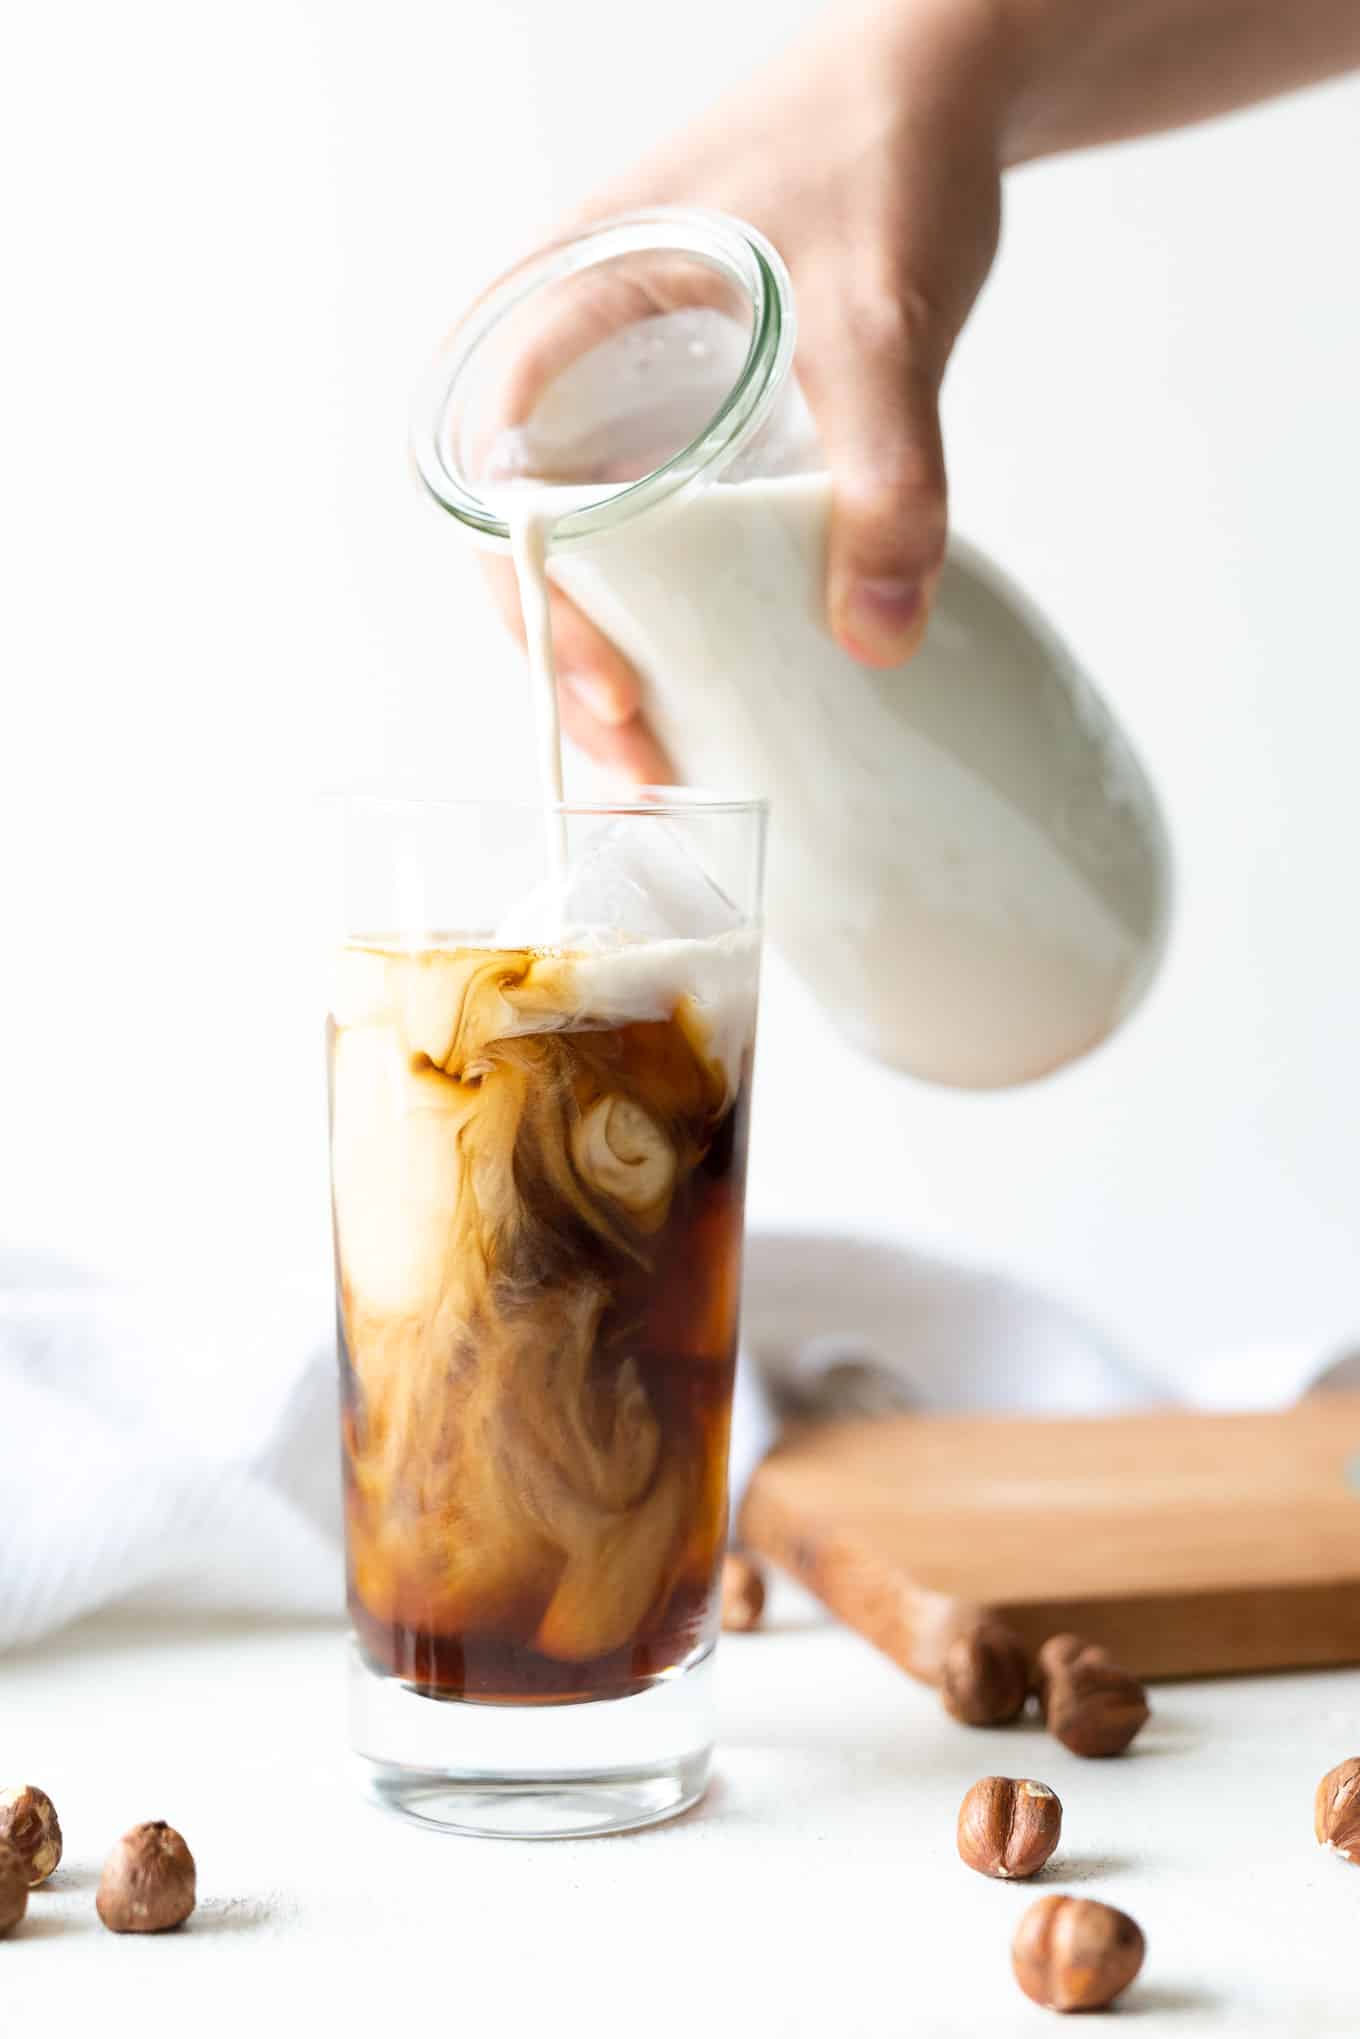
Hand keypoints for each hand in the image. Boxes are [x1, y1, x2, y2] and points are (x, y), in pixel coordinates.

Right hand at [482, 0, 1008, 777]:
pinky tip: (708, 673)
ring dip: (611, 646)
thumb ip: (888, 469)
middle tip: (644, 761)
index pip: (503, 495)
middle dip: (570, 660)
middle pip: (525, 540)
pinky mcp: (671, 409)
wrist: (935, 84)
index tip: (616, 695)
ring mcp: (611, 384)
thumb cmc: (877, 156)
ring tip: (667, 751)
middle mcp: (558, 353)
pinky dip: (662, 603)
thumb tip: (876, 634)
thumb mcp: (880, 317)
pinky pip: (637, 521)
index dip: (543, 612)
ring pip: (577, 541)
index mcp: (552, 309)